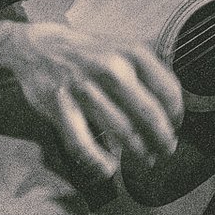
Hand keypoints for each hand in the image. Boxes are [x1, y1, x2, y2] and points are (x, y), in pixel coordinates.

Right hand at [2, 22, 182, 178]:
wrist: (38, 46)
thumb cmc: (89, 54)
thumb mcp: (124, 50)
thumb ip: (148, 73)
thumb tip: (172, 108)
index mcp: (133, 53)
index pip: (168, 90)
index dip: (176, 115)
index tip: (176, 127)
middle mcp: (111, 69)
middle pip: (148, 114)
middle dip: (162, 139)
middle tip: (166, 151)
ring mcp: (83, 87)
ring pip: (121, 130)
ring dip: (138, 152)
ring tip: (146, 160)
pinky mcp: (58, 105)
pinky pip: (82, 142)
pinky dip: (97, 160)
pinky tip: (108, 168)